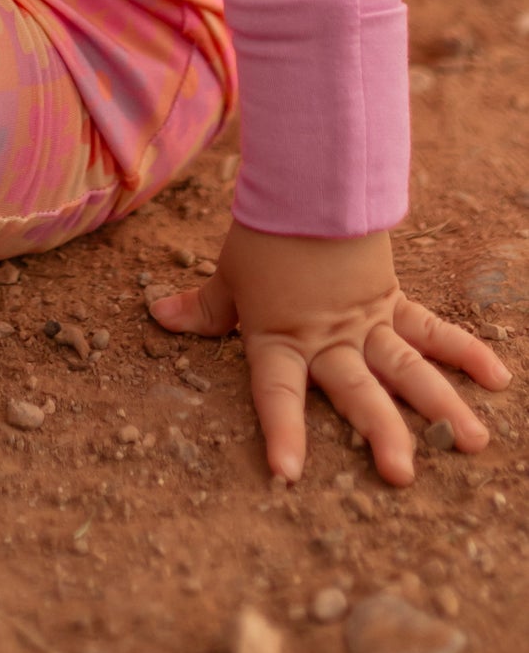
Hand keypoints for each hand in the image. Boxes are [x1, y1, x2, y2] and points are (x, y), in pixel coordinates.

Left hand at [150, 221, 510, 486]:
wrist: (307, 177)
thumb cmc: (263, 231)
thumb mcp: (228, 273)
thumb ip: (204, 307)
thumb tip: (158, 314)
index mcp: (281, 336)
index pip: (277, 392)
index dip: (282, 432)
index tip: (288, 474)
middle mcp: (327, 338)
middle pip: (356, 390)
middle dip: (380, 434)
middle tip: (403, 474)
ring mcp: (365, 321)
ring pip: (405, 368)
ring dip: (440, 405)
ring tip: (472, 443)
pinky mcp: (390, 300)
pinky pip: (430, 330)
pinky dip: (464, 351)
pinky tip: (496, 378)